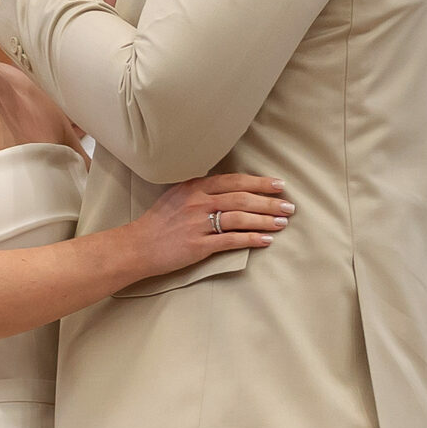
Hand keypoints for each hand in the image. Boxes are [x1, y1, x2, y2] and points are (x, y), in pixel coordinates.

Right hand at [128, 173, 291, 276]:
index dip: (258, 182)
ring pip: (239, 218)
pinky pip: (230, 241)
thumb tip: (228, 188)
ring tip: (282, 223)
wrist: (137, 246)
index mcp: (194, 187)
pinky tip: (266, 240)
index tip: (278, 185)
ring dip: (265, 220)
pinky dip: (251, 239)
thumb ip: (200, 190)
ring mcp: (198, 224)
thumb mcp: (176, 196)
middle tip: (289, 206)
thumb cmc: (158, 222)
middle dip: (269, 202)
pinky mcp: (198, 245)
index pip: (233, 181)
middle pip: (241, 198)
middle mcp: (197, 202)